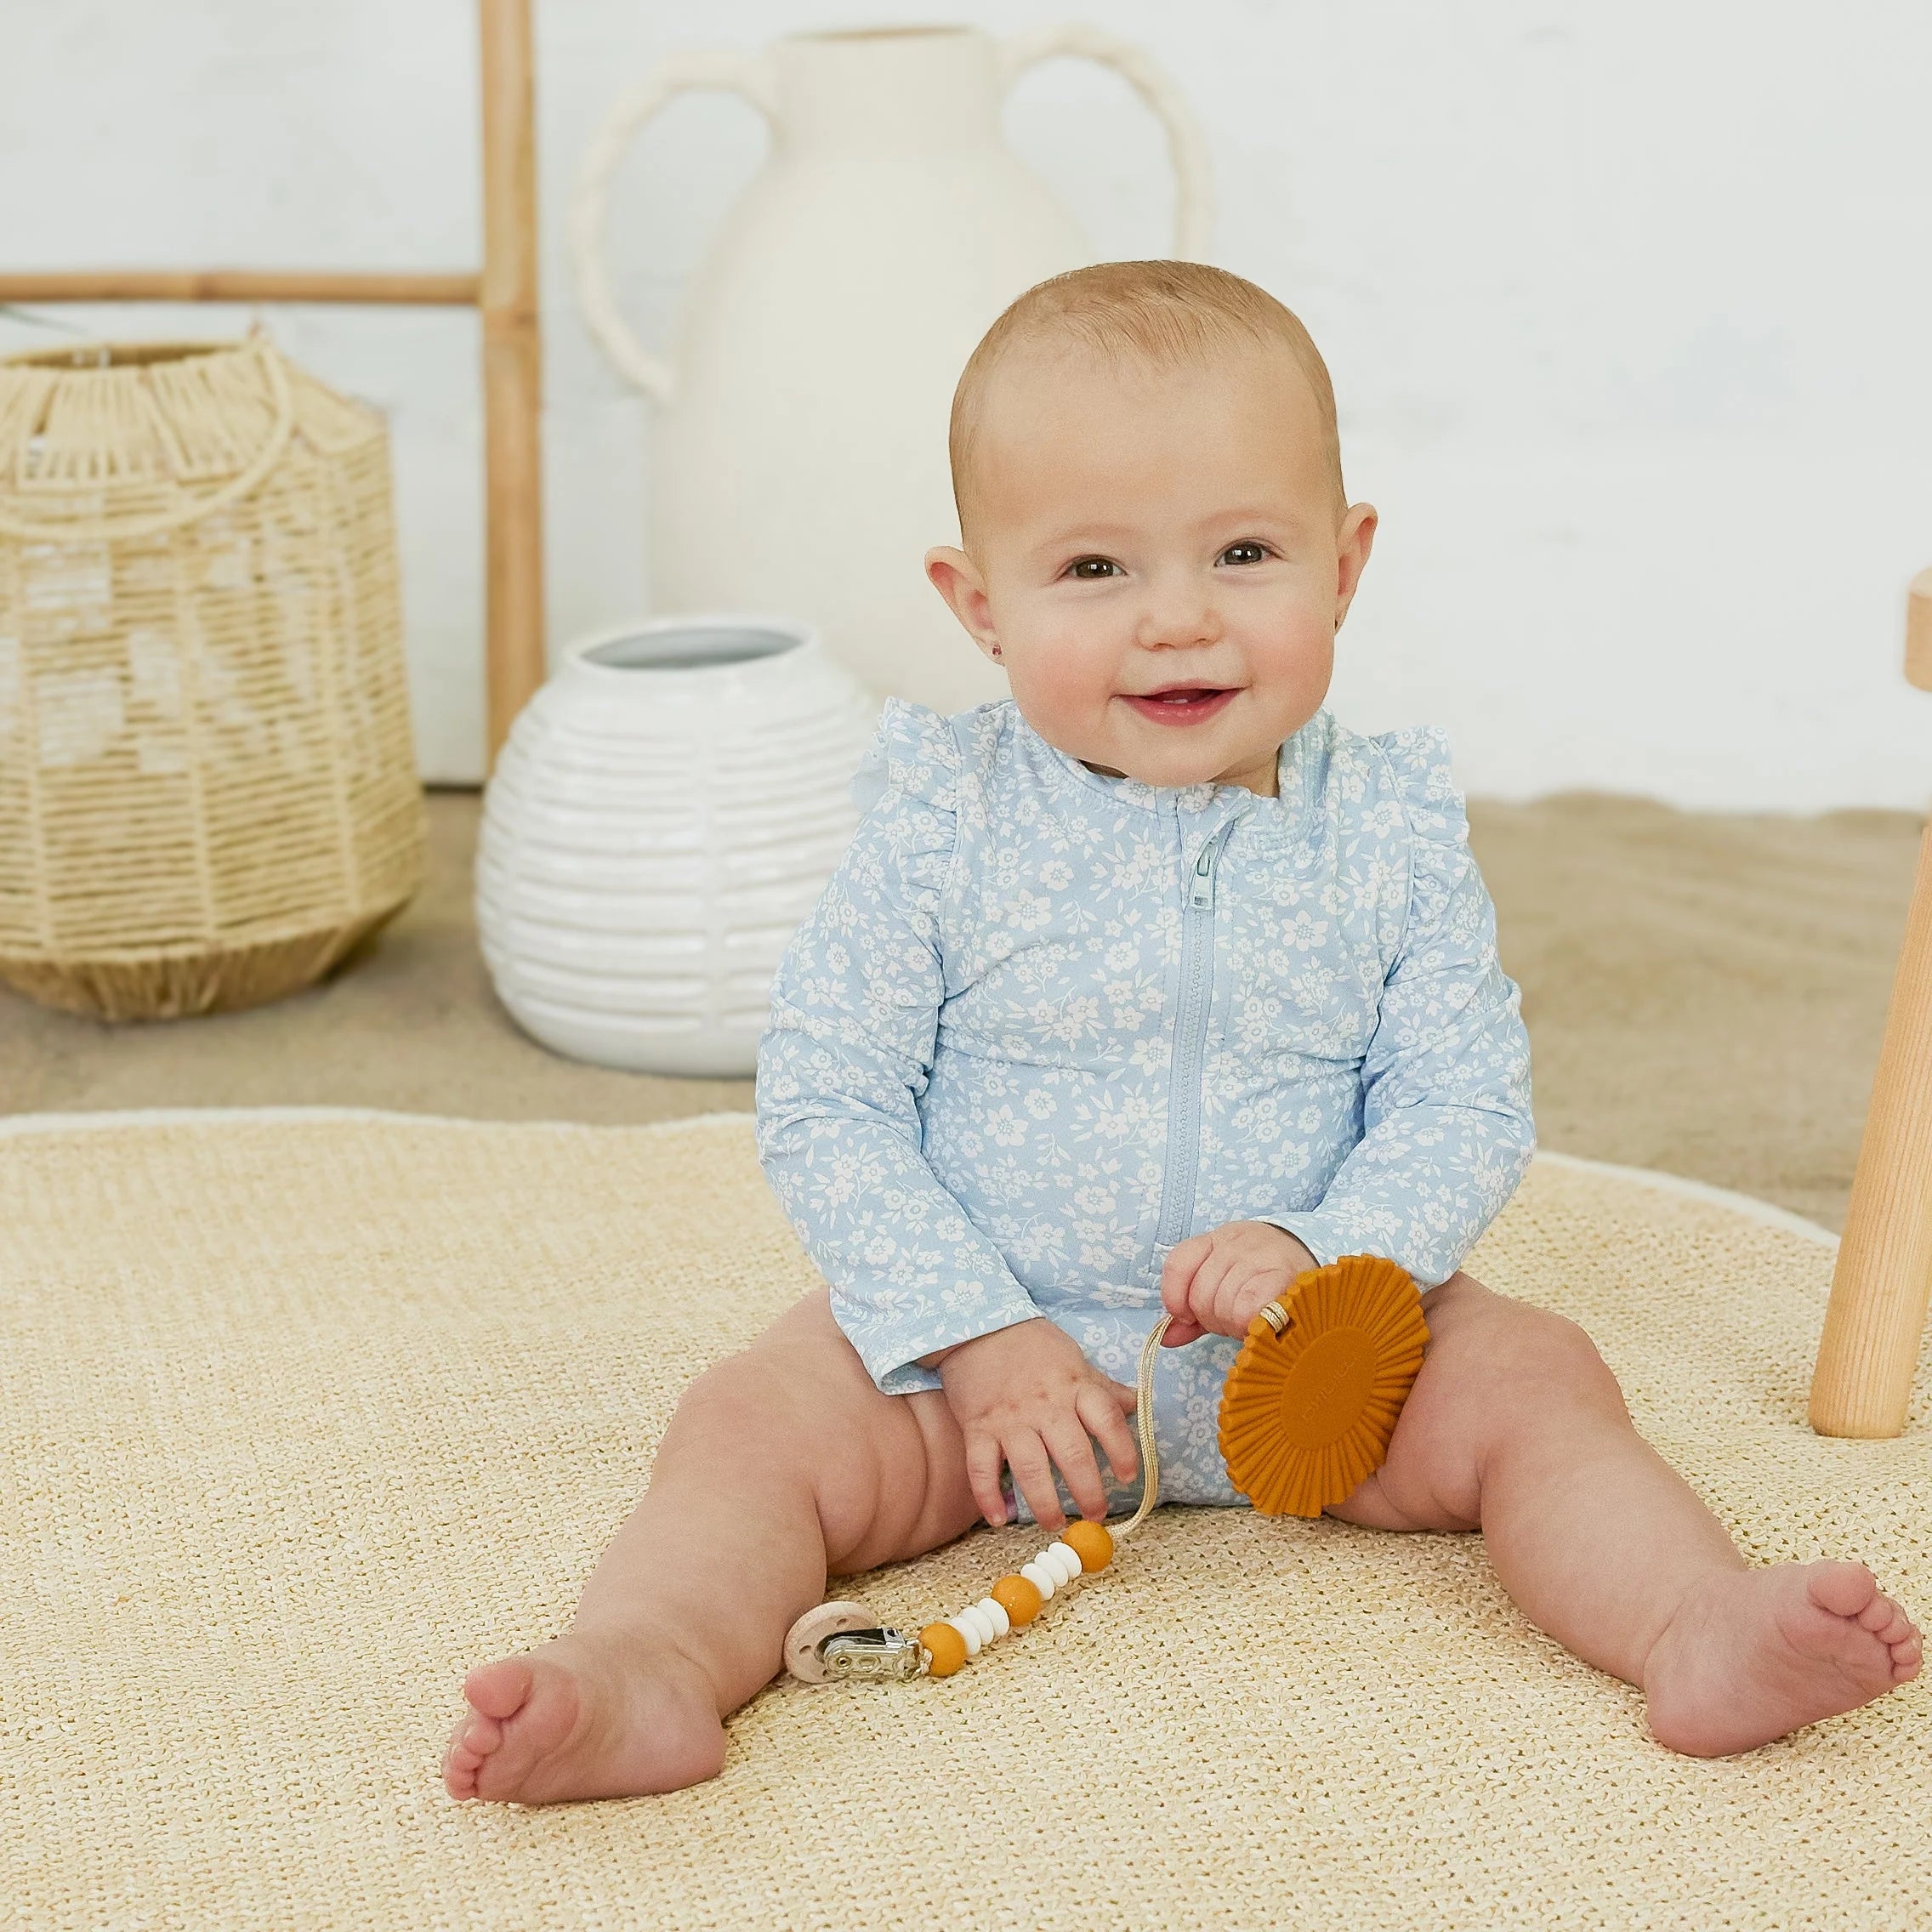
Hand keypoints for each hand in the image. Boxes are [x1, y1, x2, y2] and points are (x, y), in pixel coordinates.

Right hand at [928, 1319, 1138, 1531]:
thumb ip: (1103, 1388)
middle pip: (1073, 1454)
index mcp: (1074, 1386)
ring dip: (1045, 1503)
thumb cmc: (1033, 1345)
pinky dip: (988, 1497)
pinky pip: (981, 1468)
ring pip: (1031, 1468)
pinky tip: (998, 1520)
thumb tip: (1137, 1404)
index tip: (1128, 1476)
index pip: (1108, 1420)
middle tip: (1096, 1515)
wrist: (979, 1325)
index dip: (1122, 1450)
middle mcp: (1045, 1406)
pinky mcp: (977, 1427)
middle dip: (1088, 1491)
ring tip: (1055, 1523)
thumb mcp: (1074, 1360)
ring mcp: (1009, 1419)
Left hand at [1160, 1221, 1316, 1346]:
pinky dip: (1249, 1322)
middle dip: (1213, 1319)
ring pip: (1224, 1306)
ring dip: (1234, 1324)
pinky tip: (1259, 1324)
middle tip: (1233, 1320)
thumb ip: (1191, 1313)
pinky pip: (1250, 1306)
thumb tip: (1164, 1338)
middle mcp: (1235, 1243)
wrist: (1312, 1258)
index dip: (1176, 1298)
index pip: (1178, 1264)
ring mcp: (1260, 1256)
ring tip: (1251, 1320)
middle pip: (1201, 1294)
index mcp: (1215, 1240)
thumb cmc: (1262, 1277)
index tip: (1188, 1317)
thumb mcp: (1223, 1284)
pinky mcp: (1284, 1275)